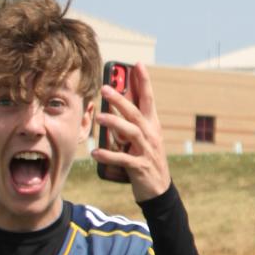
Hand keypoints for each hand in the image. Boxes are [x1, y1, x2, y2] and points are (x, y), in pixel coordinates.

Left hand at [93, 64, 169, 202]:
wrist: (158, 189)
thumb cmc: (147, 158)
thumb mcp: (144, 137)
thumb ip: (133, 120)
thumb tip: (119, 99)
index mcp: (152, 125)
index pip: (149, 99)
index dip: (144, 82)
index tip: (138, 65)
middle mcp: (151, 134)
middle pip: (136, 113)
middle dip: (121, 100)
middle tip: (105, 88)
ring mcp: (146, 151)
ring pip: (131, 133)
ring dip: (114, 124)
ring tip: (99, 118)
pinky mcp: (140, 167)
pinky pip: (123, 159)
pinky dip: (109, 156)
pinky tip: (95, 153)